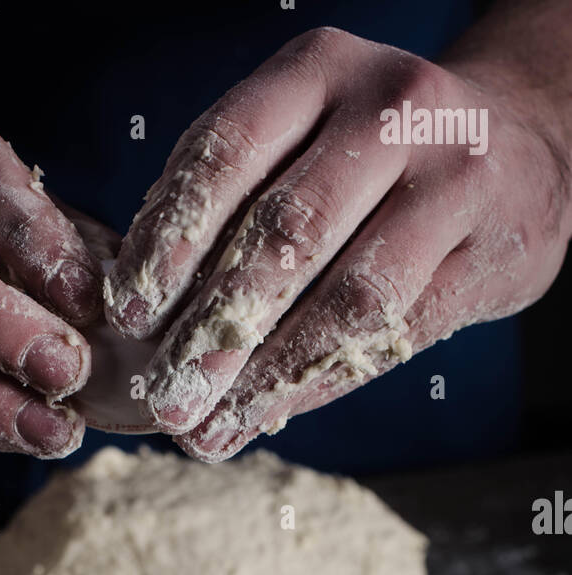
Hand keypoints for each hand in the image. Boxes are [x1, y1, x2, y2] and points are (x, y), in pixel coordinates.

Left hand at [105, 26, 571, 459]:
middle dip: (213, 331)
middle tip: (165, 401)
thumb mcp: (299, 138)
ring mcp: (453, 180)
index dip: (172, 241)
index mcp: (319, 71)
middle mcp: (391, 112)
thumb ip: (231, 200)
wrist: (518, 146)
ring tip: (211, 431)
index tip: (129, 318)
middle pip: (285, 234)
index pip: (228, 154)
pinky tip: (276, 412)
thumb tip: (141, 310)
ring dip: (268, 375)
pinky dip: (326, 380)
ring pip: (348, 295)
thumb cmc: (372, 156)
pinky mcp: (491, 253)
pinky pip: (397, 332)